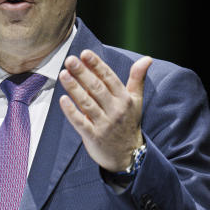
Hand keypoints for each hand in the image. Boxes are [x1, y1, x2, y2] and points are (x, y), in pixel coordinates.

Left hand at [58, 50, 151, 172]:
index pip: (109, 78)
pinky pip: (81, 122)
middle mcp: (115, 110)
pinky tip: (62, 99)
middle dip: (83, 73)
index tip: (85, 53)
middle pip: (97, 88)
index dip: (97, 65)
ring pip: (87, 103)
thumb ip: (137, 78)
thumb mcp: (136, 100)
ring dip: (74, 88)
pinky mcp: (93, 136)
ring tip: (63, 74)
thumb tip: (147, 58)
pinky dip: (72, 111)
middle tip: (70, 60)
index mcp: (124, 99)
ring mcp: (104, 124)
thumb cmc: (128, 123)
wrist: (128, 155)